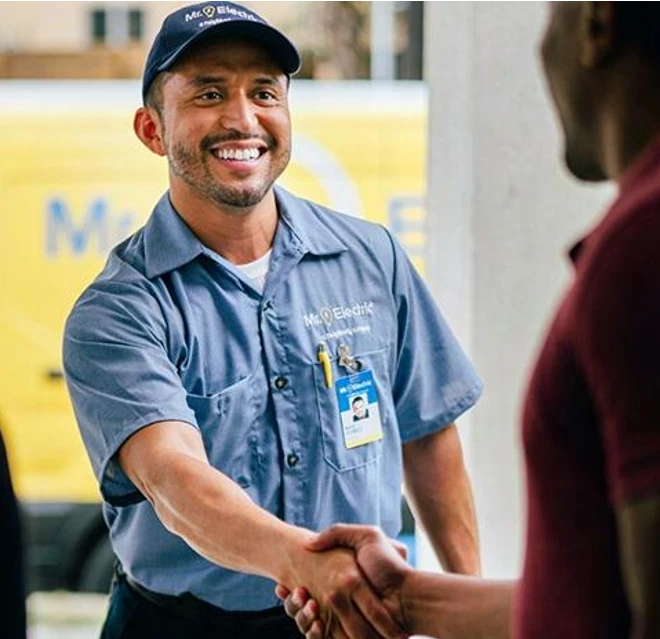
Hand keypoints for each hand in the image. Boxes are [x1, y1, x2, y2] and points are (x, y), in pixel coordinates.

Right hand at [277, 525, 411, 637]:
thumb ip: (338, 533)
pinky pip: (323, 638)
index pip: (307, 587)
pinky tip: (316, 623)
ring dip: (301, 617)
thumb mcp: (366, 536)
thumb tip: (310, 543)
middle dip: (292, 604)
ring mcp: (342, 620)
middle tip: (284, 592)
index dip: (291, 589)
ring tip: (306, 604)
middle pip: (303, 608)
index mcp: (339, 582)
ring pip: (308, 624)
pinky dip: (314, 633)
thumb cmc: (389, 565)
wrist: (409, 595)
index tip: (281, 585)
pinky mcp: (346, 634)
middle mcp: (338, 602)